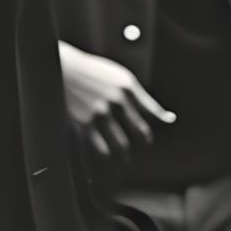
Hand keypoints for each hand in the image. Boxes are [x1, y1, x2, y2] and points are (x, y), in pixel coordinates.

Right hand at [58, 41, 174, 163]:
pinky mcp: (85, 122)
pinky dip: (106, 156)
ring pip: (121, 143)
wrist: (65, 69)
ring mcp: (101, 112)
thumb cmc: (95, 73)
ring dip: (125, 155)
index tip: (150, 134)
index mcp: (128, 87)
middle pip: (139, 130)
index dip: (154, 124)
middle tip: (143, 146)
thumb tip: (165, 116)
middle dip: (144, 141)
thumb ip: (138, 95)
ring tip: (126, 160)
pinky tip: (107, 159)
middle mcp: (117, 100)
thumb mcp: (121, 77)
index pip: (150, 112)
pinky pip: (100, 147)